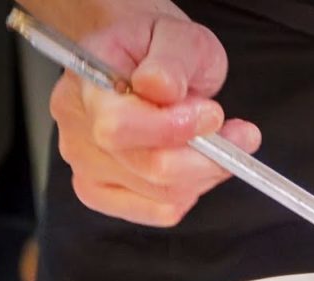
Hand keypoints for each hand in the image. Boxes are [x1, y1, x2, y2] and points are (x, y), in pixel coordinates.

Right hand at [50, 14, 260, 226]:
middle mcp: (79, 128)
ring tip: (219, 140)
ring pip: (163, 194)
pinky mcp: (104, 194)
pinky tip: (196, 163)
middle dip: (207, 155)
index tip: (212, 114)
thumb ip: (170, 61)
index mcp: (88, 83)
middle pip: (149, 169)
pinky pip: (161, 211)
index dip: (174, 129)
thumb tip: (160, 86)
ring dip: (206, 172)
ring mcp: (87, 166)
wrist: (144, 62)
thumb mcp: (177, 37)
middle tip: (235, 132)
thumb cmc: (158, 49)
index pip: (119, 128)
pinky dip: (191, 191)